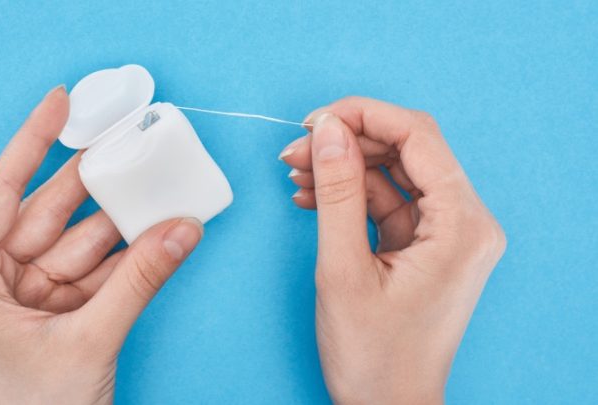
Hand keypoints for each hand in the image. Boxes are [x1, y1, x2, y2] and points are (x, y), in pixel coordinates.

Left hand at [0, 86, 202, 403]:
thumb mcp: (87, 342)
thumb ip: (139, 282)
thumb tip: (182, 230)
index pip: (1, 191)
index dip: (32, 141)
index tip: (60, 102)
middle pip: (50, 210)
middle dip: (92, 178)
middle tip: (128, 139)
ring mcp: (32, 293)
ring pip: (82, 238)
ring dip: (122, 218)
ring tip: (158, 185)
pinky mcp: (62, 308)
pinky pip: (100, 267)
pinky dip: (130, 252)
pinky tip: (158, 229)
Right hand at [279, 97, 505, 403]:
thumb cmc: (374, 356)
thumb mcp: (344, 270)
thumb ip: (336, 192)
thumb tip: (328, 131)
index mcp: (462, 225)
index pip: (417, 136)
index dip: (362, 116)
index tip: (314, 122)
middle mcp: (466, 222)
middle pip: (406, 149)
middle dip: (347, 143)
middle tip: (295, 151)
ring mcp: (446, 233)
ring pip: (392, 172)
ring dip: (343, 168)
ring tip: (296, 174)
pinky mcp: (425, 244)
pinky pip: (386, 201)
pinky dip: (348, 194)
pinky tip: (311, 196)